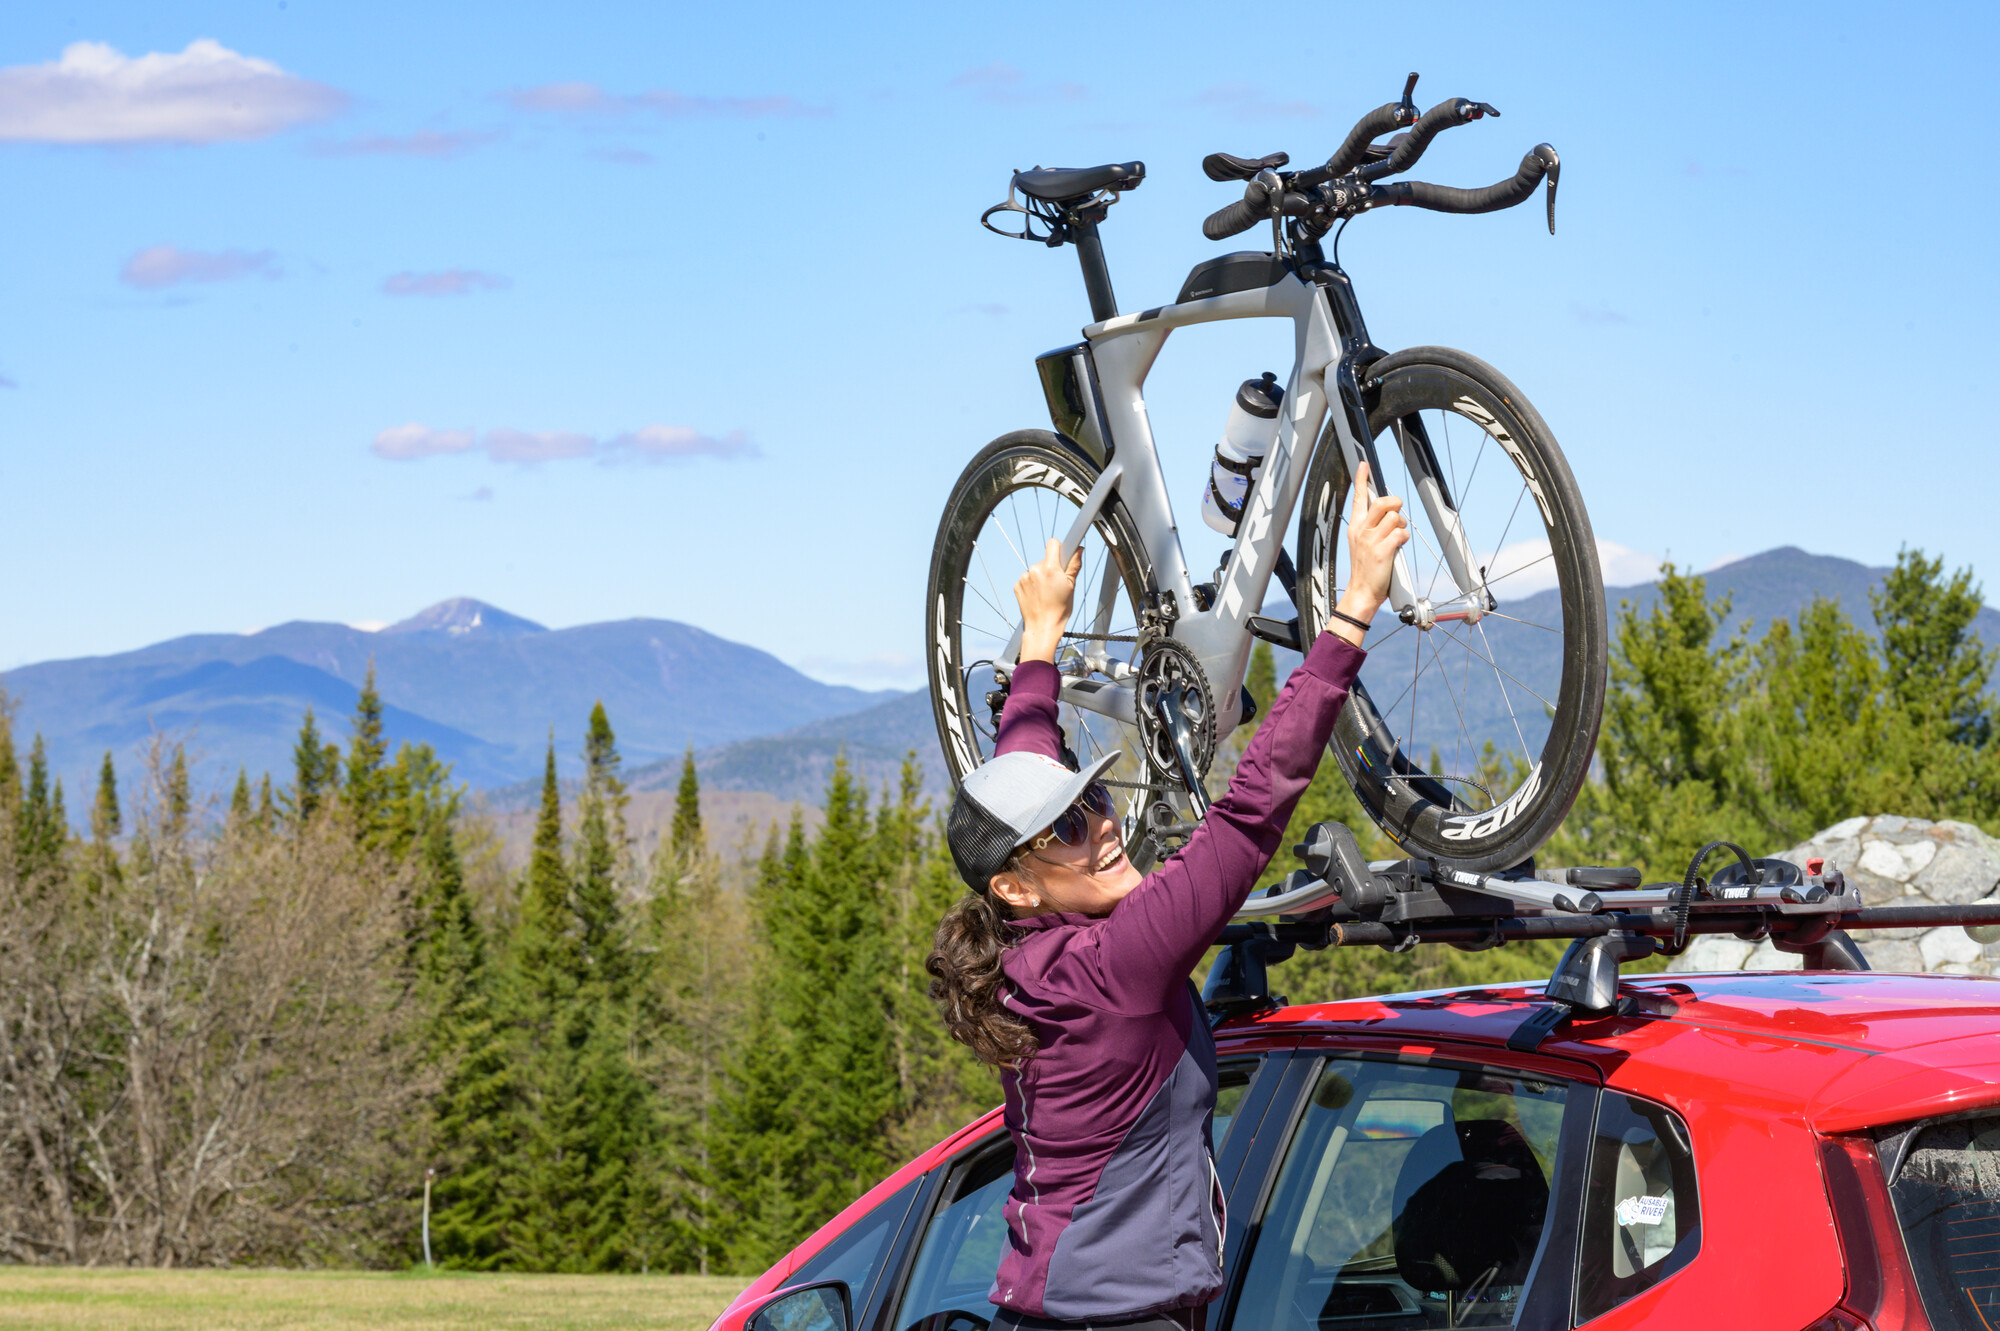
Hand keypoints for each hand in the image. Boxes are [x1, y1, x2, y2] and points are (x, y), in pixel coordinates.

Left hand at [1016, 538, 1081, 664]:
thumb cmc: (1060, 609)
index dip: (1059, 549)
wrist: (1042, 627)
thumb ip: (1074, 565)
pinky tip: (1038, 597)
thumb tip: (1078, 549)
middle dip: (1051, 568)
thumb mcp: (1071, 586)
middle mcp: (1035, 569)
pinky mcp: (1017, 585)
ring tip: (1047, 594)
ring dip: (1041, 578)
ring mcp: (1024, 578)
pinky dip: (1032, 586)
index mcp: (1050, 568)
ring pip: (1036, 570)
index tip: (1062, 557)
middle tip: (1057, 584)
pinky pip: (1027, 580)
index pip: (1053, 544)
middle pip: (1045, 560)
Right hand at [1334, 462, 1408, 644]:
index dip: (1361, 479)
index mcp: (1355, 527)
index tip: (1364, 464)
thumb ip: (1373, 526)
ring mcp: (1370, 541)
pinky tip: (1397, 548)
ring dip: (1400, 526)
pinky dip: (1403, 539)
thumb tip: (1390, 512)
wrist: (1362, 592)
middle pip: (1382, 502)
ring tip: (1395, 537)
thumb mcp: (1362, 544)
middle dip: (1394, 504)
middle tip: (1395, 513)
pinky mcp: (1381, 551)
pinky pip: (1401, 534)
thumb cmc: (1366, 569)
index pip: (1358, 498)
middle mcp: (1361, 531)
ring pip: (1394, 517)